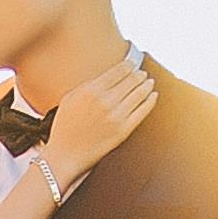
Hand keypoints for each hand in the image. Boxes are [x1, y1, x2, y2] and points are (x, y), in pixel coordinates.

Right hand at [42, 53, 157, 196]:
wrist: (65, 154)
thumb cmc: (64, 128)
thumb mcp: (70, 98)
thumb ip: (87, 85)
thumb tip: (106, 77)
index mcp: (91, 90)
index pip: (118, 71)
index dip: (128, 65)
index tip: (132, 64)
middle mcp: (106, 101)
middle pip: (131, 80)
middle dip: (139, 74)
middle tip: (142, 73)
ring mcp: (116, 116)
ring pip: (139, 94)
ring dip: (147, 85)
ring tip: (149, 82)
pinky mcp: (124, 130)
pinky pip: (143, 111)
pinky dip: (150, 101)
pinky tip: (153, 96)